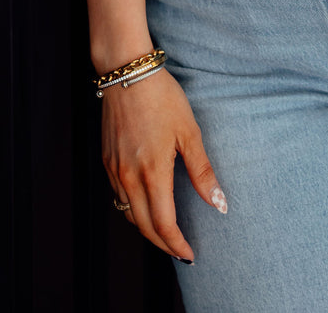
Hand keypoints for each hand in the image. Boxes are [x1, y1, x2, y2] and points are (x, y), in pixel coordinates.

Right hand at [103, 68, 225, 262]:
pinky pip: (118, 196)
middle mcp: (128, 176)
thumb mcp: (189, 132)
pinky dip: (133, 209)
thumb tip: (219, 204)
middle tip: (179, 251)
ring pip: (128, 213)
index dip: (177, 244)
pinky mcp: (107, 160)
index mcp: (152, 172)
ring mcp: (114, 169)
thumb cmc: (162, 97)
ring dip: (147, 228)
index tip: (189, 254)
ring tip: (166, 232)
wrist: (127, 73)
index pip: (163, 224)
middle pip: (143, 226)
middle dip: (162, 243)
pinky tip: (146, 204)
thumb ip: (202, 171)